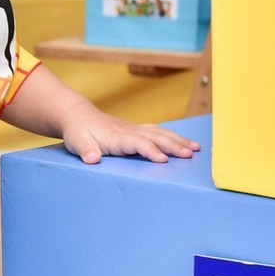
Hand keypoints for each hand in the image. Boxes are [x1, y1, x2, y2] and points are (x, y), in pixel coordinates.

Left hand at [60, 104, 199, 164]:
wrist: (78, 116)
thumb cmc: (78, 132)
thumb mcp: (78, 142)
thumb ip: (86, 150)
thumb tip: (92, 159)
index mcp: (117, 137)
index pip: (137, 142)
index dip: (150, 150)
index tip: (163, 159)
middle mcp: (129, 131)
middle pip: (155, 137)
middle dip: (173, 145)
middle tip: (191, 154)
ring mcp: (134, 129)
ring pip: (160, 133)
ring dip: (178, 140)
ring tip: (196, 148)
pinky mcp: (136, 130)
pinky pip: (157, 132)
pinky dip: (172, 136)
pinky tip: (184, 142)